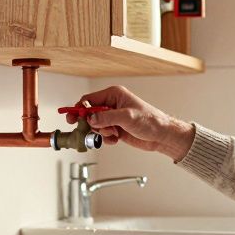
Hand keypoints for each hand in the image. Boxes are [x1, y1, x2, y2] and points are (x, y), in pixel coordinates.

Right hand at [68, 85, 195, 160]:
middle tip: (86, 130)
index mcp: (114, 95)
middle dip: (90, 123)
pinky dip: (107, 138)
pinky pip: (103, 134)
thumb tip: (90, 119)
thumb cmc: (150, 121)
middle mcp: (112, 105)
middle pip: (89, 113)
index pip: (90, 99)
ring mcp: (114, 117)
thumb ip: (106, 117)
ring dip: (101, 132)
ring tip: (113, 134)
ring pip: (95, 125)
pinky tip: (117, 139)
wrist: (162, 136)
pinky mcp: (116, 129)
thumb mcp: (127, 117)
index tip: (73, 118)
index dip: (80, 108)